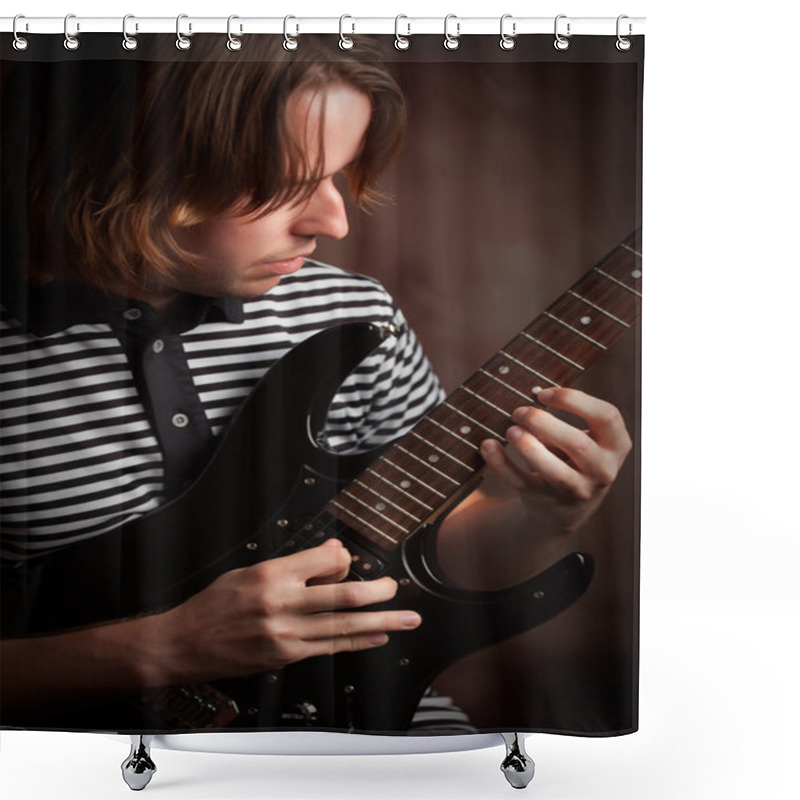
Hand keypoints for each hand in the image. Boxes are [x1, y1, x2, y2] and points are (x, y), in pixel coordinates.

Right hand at [146, 539, 421, 684]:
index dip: (345, 559)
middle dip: (378, 594)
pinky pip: (330, 648)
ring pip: (343, 626)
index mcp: (271, 574)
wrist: (184, 643)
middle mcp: (281, 603)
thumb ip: (294, 564)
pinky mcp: (285, 656)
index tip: (352, 561)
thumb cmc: (215, 604)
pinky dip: (357, 642)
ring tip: (406, 619)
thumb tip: (333, 554)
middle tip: (396, 590)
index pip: (324, 561)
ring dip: (381, 623)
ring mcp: (285, 634)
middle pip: (342, 596)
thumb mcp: (250, 571)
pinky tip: (376, 638)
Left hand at [479, 387, 631, 532]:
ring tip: (510, 430)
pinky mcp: (546, 500)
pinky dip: (501, 464)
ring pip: (555, 471)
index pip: (607, 416)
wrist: (567, 506)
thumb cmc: (575, 457)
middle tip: (519, 411)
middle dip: (544, 423)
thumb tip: (529, 405)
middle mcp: (602, 470)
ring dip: (528, 447)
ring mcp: (576, 490)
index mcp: (615, 446)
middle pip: (578, 443)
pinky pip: (522, 482)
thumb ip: (565, 422)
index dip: (575, 400)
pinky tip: (488, 445)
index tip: (544, 393)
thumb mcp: (584, 438)